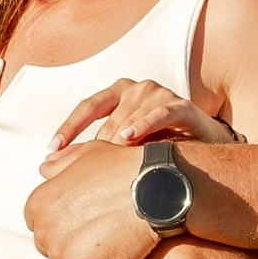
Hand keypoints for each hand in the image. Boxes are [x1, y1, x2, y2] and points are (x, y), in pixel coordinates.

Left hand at [25, 134, 170, 258]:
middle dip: (68, 245)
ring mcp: (61, 254)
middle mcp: (43, 231)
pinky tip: (115, 254)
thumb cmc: (122, 168)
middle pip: (49, 249)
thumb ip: (60, 164)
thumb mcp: (87, 154)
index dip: (61, 224)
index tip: (82, 221)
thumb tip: (44, 169)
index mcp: (38, 204)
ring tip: (106, 245)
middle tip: (97, 234)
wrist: (155, 189)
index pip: (39, 226)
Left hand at [42, 76, 233, 165]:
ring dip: (117, 140)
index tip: (51, 150)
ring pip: (131, 118)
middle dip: (94, 146)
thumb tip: (56, 166)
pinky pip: (160, 114)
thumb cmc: (159, 145)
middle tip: (81, 170)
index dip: (69, 128)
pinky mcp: (181, 105)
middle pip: (109, 119)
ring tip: (103, 162)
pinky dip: (144, 125)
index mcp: (118, 93)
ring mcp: (159, 94)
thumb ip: (99, 149)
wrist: (206, 145)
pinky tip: (129, 139)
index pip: (87, 108)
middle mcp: (136, 88)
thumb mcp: (127, 145)